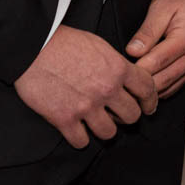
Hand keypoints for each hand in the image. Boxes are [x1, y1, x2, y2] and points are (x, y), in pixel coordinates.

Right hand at [15, 25, 157, 148]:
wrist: (33, 47)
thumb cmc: (65, 42)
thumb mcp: (100, 46)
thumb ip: (116, 64)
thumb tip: (126, 77)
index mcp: (118, 69)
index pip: (148, 90)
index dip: (151, 101)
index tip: (148, 107)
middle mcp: (106, 89)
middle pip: (132, 116)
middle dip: (126, 116)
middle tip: (118, 115)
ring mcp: (86, 106)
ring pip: (109, 133)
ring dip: (104, 129)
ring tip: (97, 123)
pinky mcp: (64, 119)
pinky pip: (81, 141)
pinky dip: (80, 138)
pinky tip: (77, 130)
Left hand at [127, 0, 184, 98]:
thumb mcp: (160, 7)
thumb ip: (147, 31)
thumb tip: (133, 51)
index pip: (155, 64)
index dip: (135, 69)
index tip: (120, 68)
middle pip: (161, 81)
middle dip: (140, 83)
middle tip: (123, 77)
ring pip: (168, 88)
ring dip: (149, 89)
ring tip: (132, 81)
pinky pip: (174, 87)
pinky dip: (159, 88)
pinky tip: (147, 82)